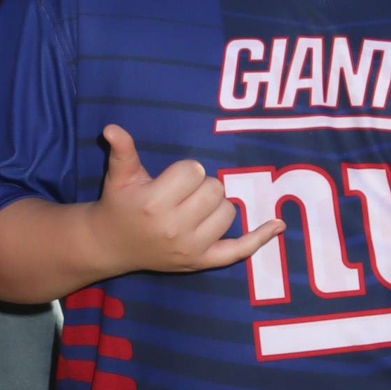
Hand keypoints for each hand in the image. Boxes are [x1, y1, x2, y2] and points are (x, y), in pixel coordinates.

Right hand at [90, 124, 282, 274]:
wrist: (111, 244)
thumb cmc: (119, 203)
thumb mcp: (119, 175)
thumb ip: (122, 150)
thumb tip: (112, 128)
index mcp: (155, 203)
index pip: (195, 171)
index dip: (185, 171)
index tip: (170, 180)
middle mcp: (175, 228)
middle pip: (215, 190)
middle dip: (201, 186)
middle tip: (181, 195)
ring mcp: (191, 248)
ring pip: (228, 212)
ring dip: (215, 206)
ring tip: (192, 209)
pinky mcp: (202, 261)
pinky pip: (239, 251)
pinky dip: (260, 238)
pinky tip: (279, 224)